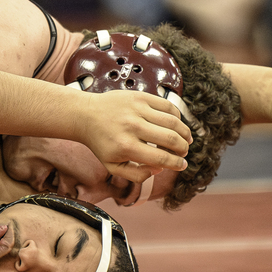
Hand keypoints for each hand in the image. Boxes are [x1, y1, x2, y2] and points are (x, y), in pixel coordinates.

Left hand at [78, 90, 193, 183]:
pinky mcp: (140, 96)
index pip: (161, 157)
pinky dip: (177, 116)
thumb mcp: (112, 166)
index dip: (177, 163)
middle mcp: (133, 126)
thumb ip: (136, 175)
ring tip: (186, 140)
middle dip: (183, 149)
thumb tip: (159, 169)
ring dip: (184, 132)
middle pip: (171, 139)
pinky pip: (167, 105)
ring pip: (173, 121)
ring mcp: (137, 109)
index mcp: (126, 147)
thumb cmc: (101, 143)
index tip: (182, 165)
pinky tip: (177, 124)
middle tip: (184, 152)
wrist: (86, 115)